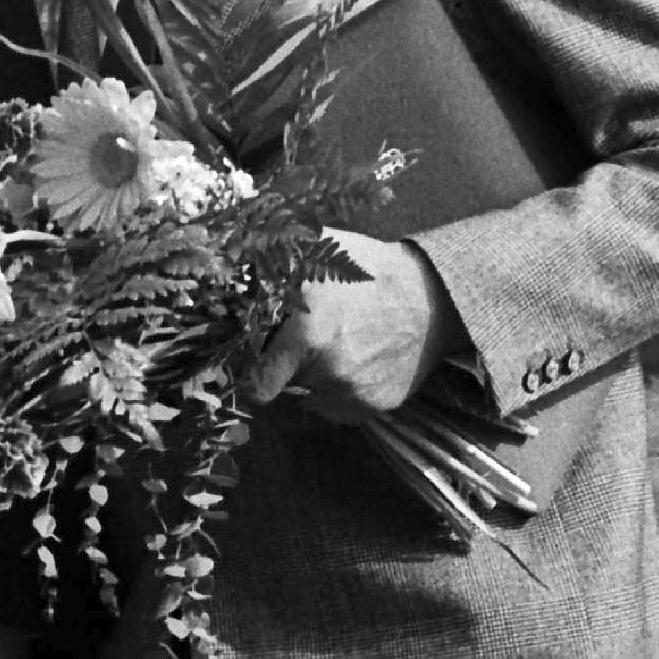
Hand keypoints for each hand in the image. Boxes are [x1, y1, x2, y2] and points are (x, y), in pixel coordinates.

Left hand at [256, 235, 455, 420]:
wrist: (434, 295)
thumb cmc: (366, 269)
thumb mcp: (313, 253)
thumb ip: (266, 268)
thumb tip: (224, 268)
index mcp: (307, 334)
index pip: (256, 382)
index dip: (250, 372)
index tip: (252, 361)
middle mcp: (330, 371)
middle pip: (284, 385)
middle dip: (285, 366)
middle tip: (303, 339)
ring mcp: (356, 393)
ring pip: (311, 395)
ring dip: (314, 376)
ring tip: (337, 342)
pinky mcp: (378, 405)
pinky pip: (339, 405)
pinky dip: (340, 388)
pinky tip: (357, 358)